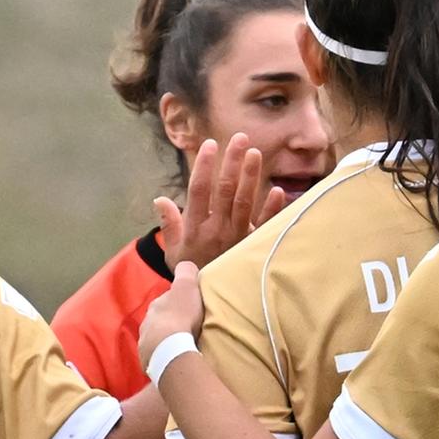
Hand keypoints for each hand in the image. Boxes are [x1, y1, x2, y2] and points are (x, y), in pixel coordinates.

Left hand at [136, 261, 204, 370]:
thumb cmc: (180, 315)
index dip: (177, 303)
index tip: (188, 308)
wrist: (169, 347)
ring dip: (166, 341)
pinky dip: (165, 355)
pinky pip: (157, 356)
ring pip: (156, 339)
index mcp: (156, 305)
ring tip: (180, 346)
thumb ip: (186, 272)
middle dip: (170, 323)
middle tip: (186, 329)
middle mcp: (147, 322)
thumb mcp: (187, 286)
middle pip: (160, 320)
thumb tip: (186, 266)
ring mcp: (145, 343)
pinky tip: (175, 358)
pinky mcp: (148, 361)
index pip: (166, 301)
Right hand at [154, 132, 286, 267]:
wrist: (209, 301)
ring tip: (255, 153)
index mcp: (196, 227)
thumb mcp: (173, 251)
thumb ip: (169, 224)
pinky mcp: (252, 245)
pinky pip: (264, 226)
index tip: (210, 145)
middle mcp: (217, 229)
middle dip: (232, 162)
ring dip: (250, 177)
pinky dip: (272, 209)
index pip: (199, 190)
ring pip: (244, 202)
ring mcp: (237, 237)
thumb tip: (160, 199)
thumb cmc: (191, 271)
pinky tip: (278, 191)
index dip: (204, 166)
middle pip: (225, 190)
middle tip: (240, 138)